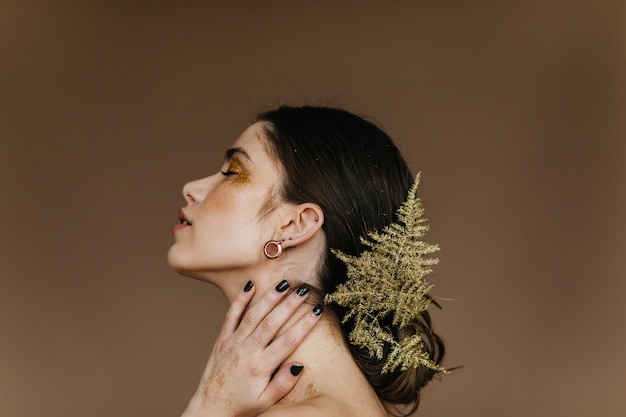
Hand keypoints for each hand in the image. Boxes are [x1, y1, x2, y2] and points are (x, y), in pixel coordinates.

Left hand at [181, 280, 323, 416]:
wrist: (209, 408)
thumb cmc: (241, 406)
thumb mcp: (265, 401)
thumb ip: (283, 384)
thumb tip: (299, 365)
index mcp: (260, 367)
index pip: (288, 341)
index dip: (305, 324)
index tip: (318, 311)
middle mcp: (247, 351)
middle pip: (272, 322)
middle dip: (289, 304)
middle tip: (304, 290)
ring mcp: (233, 342)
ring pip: (253, 314)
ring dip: (269, 297)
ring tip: (284, 283)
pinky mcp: (222, 339)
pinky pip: (231, 315)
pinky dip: (240, 299)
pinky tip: (250, 286)